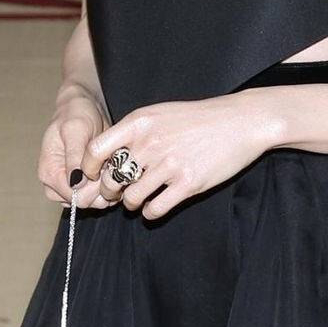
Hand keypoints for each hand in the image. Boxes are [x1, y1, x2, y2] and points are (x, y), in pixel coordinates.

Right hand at [38, 86, 108, 206]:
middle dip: (101, 187)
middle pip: (83, 203)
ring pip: (92, 202)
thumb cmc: (76, 114)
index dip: (93, 188)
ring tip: (110, 165)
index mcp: (49, 172)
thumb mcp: (76, 129)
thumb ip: (75, 157)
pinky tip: (111, 169)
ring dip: (106, 188)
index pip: (74, 197)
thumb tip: (74, 183)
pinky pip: (96, 197)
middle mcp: (55, 184)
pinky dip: (107, 187)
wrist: (83, 107)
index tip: (104, 169)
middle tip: (110, 165)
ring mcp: (68, 186)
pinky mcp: (80, 186)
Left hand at [84, 94, 279, 221]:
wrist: (240, 121)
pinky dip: (150, 212)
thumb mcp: (159, 114)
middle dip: (110, 191)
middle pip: (110, 179)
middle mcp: (150, 144)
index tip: (93, 175)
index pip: (95, 150)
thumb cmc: (197, 119)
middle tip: (118, 192)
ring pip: (131, 198)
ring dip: (132, 203)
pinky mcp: (188, 183)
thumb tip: (105, 158)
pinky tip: (156, 205)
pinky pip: (155, 209)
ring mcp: (169, 164)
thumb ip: (132, 132)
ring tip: (140, 198)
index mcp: (139, 123)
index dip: (88, 168)